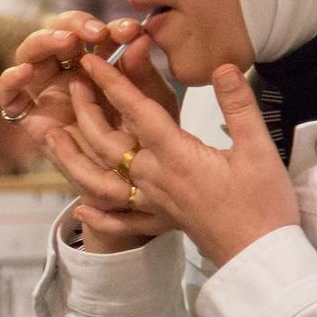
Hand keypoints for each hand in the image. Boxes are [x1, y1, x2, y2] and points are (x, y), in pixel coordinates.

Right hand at [0, 11, 175, 159]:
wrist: (128, 182)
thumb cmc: (142, 138)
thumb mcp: (149, 103)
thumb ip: (142, 73)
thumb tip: (141, 40)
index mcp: (97, 62)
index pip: (94, 32)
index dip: (110, 27)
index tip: (132, 32)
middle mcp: (66, 71)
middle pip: (56, 33)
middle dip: (74, 25)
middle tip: (96, 32)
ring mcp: (45, 91)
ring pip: (29, 54)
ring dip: (43, 40)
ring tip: (66, 42)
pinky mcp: (28, 115)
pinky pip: (8, 95)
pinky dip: (9, 80)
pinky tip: (25, 71)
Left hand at [76, 58, 298, 264]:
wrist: (261, 256)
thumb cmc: (263, 203)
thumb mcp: (258, 148)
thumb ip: (237, 105)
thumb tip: (223, 66)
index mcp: (175, 155)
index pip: (135, 110)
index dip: (111, 82)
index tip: (89, 60)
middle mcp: (154, 178)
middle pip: (107, 142)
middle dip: (86, 112)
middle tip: (71, 86)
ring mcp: (153, 203)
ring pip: (101, 180)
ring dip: (73, 159)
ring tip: (53, 140)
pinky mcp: (161, 222)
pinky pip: (121, 219)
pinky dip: (98, 214)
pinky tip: (81, 208)